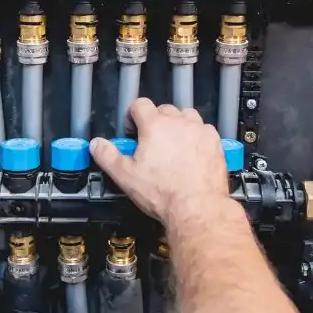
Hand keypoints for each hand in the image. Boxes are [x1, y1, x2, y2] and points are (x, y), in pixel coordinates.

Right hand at [90, 99, 231, 225]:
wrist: (197, 207)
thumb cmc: (164, 193)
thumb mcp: (125, 176)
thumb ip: (107, 156)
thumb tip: (97, 145)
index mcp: (155, 125)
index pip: (140, 104)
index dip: (132, 116)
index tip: (132, 131)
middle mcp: (179, 123)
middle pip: (164, 109)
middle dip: (155, 122)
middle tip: (150, 143)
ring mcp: (199, 131)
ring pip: (186, 116)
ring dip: (178, 125)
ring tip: (172, 145)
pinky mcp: (215, 143)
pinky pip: (204, 130)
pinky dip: (196, 136)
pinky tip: (191, 153)